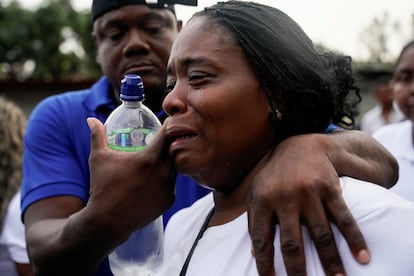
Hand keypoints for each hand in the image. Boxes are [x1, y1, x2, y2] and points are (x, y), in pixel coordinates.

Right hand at [87, 117, 175, 232]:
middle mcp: (164, 172)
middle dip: (170, 143)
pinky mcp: (169, 200)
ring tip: (158, 157)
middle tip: (163, 139)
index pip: (168, 134)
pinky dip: (166, 178)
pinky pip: (171, 184)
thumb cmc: (103, 187)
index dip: (168, 125)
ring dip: (168, 161)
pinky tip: (155, 177)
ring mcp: (169, 188)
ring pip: (175, 167)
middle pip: (175, 150)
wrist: (108, 222)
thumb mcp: (99, 158)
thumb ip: (97, 136)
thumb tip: (91, 119)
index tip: (167, 121)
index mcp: (150, 158)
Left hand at [247, 133, 369, 275]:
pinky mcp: (329, 189)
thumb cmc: (275, 176)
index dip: (265, 264)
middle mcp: (285, 198)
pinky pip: (344, 217)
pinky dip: (354, 238)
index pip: (262, 240)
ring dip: (330, 261)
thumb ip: (253, 220)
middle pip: (292, 243)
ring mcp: (308, 193)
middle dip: (298, 270)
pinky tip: (361, 256)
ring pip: (321, 234)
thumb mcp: (257, 192)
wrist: (301, 146)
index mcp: (263, 201)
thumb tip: (255, 252)